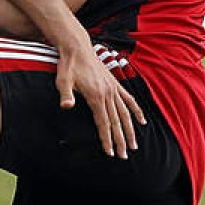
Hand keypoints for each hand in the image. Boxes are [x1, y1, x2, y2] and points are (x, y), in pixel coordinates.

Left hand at [53, 39, 144, 157]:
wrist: (77, 48)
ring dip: (130, 130)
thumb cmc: (68, 66)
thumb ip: (66, 94)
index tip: (110, 152)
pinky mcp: (115, 84)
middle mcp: (108, 94)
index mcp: (96, 96)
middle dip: (120, 140)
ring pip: (125, 113)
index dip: (106, 138)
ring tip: (134, 145)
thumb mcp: (62, 80)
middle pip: (116, 122)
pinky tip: (142, 121)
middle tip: (124, 156)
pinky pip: (129, 99)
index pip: (103, 122)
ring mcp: (113, 89)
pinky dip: (136, 110)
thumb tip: (66, 106)